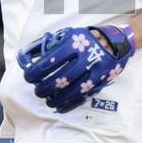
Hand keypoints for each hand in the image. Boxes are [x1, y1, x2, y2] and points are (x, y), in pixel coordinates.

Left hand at [17, 24, 135, 113]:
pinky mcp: (101, 82)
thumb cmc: (85, 39)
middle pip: (61, 78)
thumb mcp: (68, 35)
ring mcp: (95, 71)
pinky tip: (60, 107)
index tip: (29, 77)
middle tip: (37, 90)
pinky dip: (70, 105)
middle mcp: (85, 57)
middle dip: (45, 87)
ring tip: (48, 100)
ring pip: (73, 91)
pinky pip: (84, 97)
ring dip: (57, 98)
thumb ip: (46, 45)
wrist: (116, 42)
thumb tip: (25, 57)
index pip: (50, 60)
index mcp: (74, 43)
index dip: (36, 71)